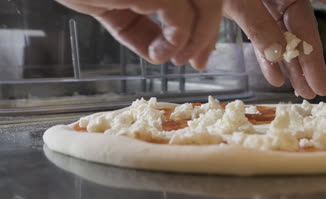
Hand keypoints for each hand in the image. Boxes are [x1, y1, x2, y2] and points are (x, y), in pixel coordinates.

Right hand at [55, 0, 222, 69]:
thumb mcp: (115, 10)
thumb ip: (140, 29)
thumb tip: (161, 55)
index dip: (206, 27)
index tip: (199, 55)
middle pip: (209, 1)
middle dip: (208, 35)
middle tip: (199, 63)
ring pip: (206, 6)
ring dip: (198, 39)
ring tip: (179, 61)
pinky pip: (182, 18)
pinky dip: (176, 42)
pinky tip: (159, 55)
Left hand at [224, 0, 325, 98]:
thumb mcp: (238, 1)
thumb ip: (243, 17)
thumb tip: (262, 51)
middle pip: (301, 26)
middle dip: (311, 59)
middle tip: (320, 90)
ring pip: (282, 34)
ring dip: (291, 63)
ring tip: (302, 91)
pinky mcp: (241, 3)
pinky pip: (259, 29)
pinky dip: (266, 51)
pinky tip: (273, 74)